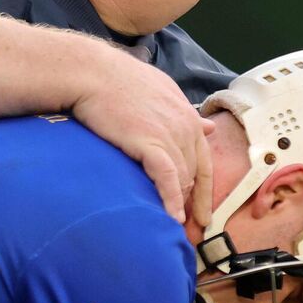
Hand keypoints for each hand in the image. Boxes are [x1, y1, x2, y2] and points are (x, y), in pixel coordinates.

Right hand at [70, 48, 214, 222]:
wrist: (94, 73)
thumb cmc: (118, 78)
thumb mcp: (161, 90)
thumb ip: (184, 112)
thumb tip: (208, 126)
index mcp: (187, 115)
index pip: (204, 160)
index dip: (205, 190)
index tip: (203, 213)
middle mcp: (186, 126)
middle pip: (195, 174)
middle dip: (193, 203)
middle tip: (189, 229)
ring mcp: (171, 135)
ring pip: (183, 179)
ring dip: (181, 205)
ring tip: (174, 229)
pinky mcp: (151, 143)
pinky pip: (168, 179)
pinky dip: (171, 201)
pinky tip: (171, 219)